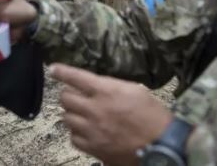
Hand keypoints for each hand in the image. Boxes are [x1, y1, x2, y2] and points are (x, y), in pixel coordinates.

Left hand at [49, 63, 172, 165]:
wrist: (162, 146)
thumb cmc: (153, 116)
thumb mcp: (134, 90)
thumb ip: (110, 85)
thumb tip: (93, 85)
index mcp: (106, 91)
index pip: (76, 77)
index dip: (61, 72)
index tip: (53, 69)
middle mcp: (95, 110)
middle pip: (65, 98)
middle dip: (69, 94)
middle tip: (76, 96)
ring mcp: (92, 130)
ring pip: (66, 117)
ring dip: (73, 113)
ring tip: (84, 114)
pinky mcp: (93, 148)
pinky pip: (73, 137)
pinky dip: (77, 133)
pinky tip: (87, 131)